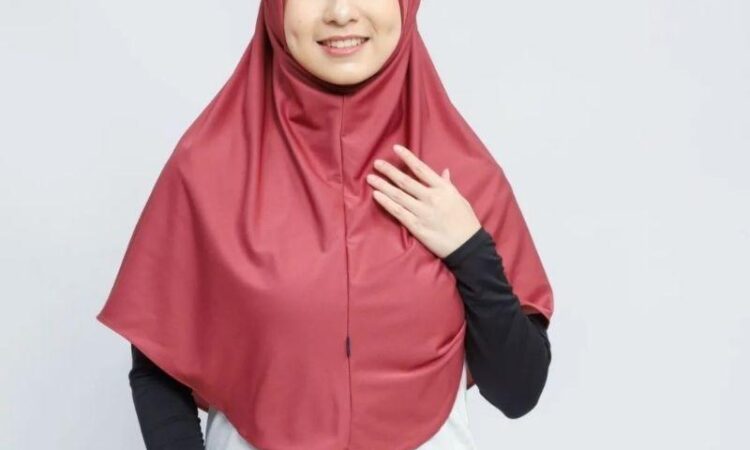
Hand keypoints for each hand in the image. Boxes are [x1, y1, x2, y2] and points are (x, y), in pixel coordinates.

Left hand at [366, 144, 481, 258]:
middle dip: (389, 171)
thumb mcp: (459, 198)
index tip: (396, 149)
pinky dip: (386, 203)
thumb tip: (444, 171)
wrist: (468, 246)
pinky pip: (398, 212)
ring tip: (371, 178)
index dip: (407, 157)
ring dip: (383, 185)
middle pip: (405, 181)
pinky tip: (377, 195)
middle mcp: (431, 198)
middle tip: (377, 163)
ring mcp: (423, 213)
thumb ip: (448, 184)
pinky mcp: (417, 226)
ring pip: (398, 196)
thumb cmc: (465, 221)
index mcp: (443, 189)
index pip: (421, 169)